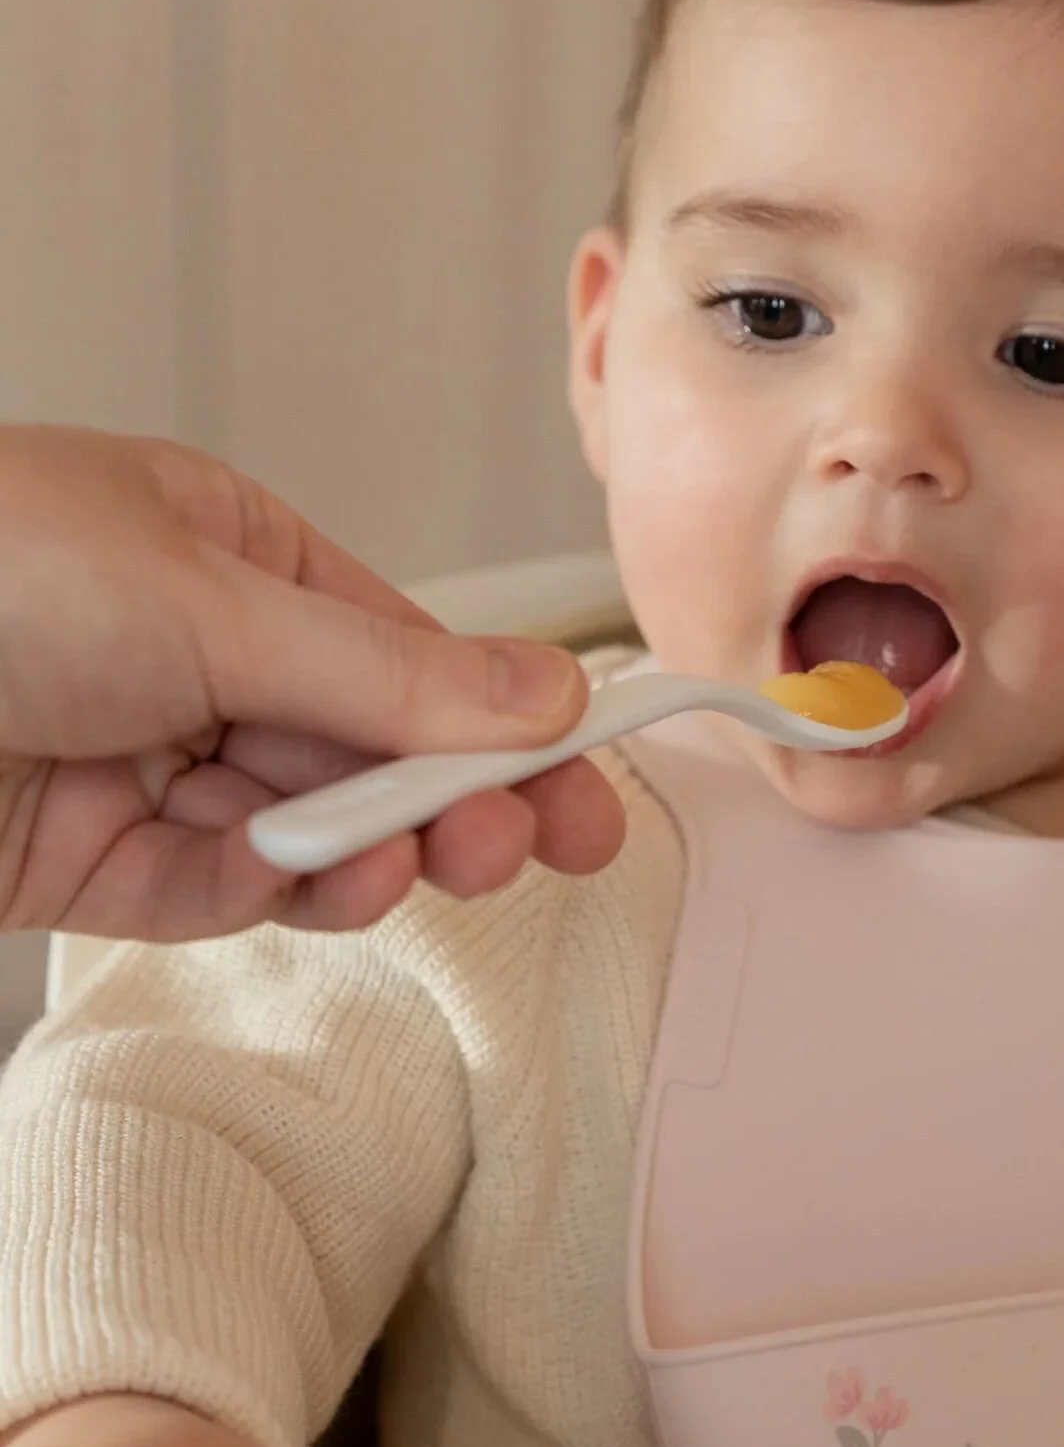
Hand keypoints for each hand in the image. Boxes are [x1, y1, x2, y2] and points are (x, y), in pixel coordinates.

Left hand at [0, 425, 627, 939]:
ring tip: (404, 863)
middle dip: (453, 800)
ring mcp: (147, 757)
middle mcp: (198, 656)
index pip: (410, 651)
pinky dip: (268, 890)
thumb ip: (384, 676)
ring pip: (308, 829)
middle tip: (526, 848)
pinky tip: (300, 880)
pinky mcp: (90, 858)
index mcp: (233, 556)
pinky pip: (219, 887)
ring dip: (366, 852)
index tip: (591, 781)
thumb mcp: (205, 604)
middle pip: (371, 748)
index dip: (509, 721)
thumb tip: (540, 696)